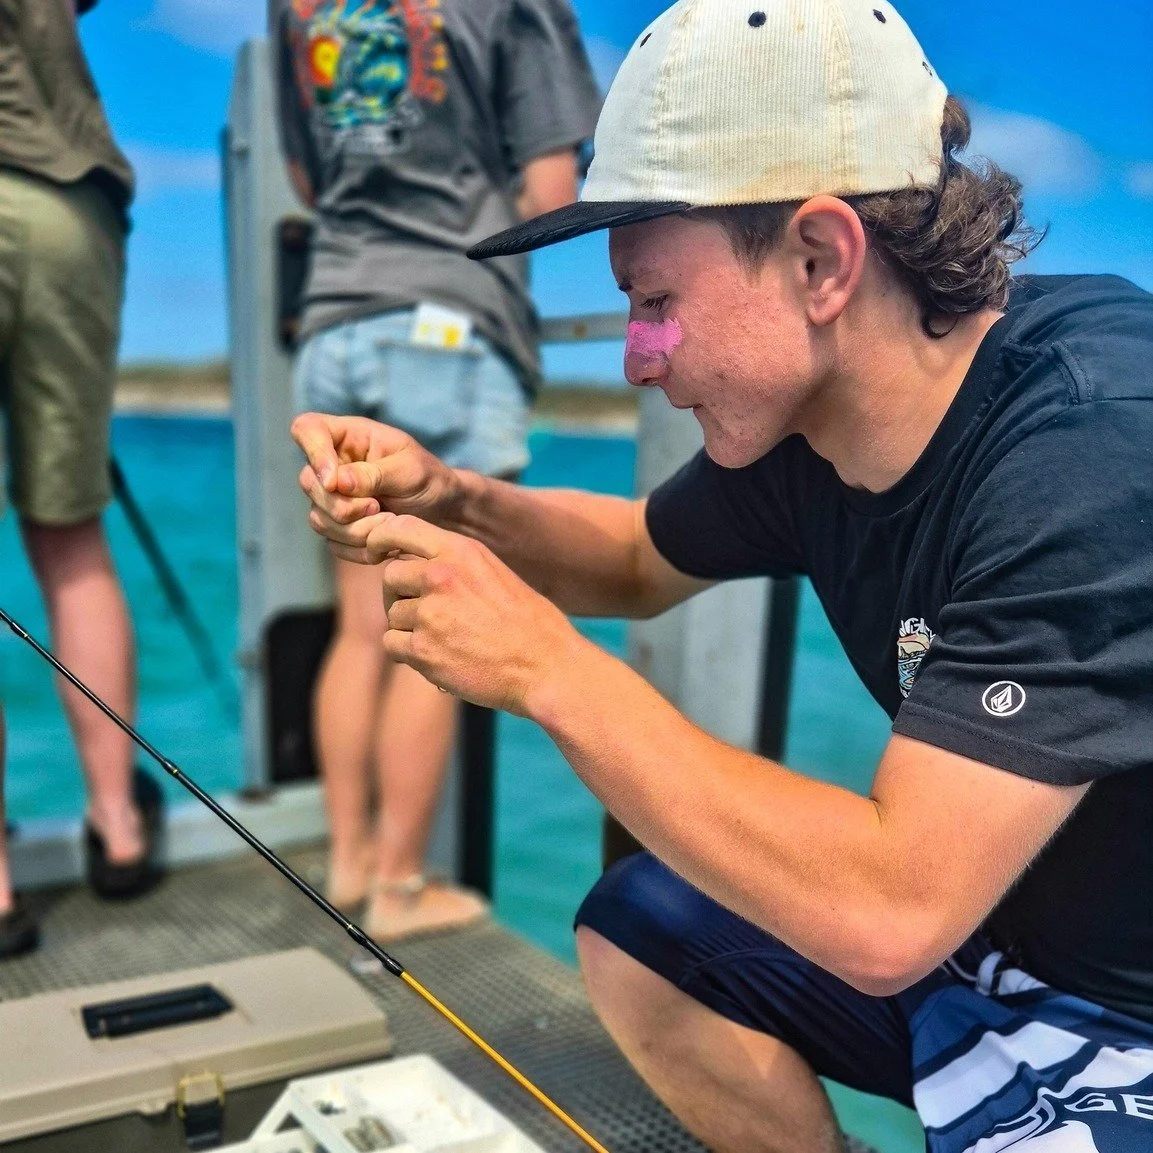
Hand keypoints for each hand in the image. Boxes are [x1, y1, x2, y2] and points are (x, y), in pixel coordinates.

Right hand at [292, 414, 462, 555]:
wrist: (442, 512)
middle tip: (377, 507)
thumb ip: (374, 474)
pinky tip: (384, 543)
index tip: (334, 480)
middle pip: (308, 483)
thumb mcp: (410, 470)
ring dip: (354, 529)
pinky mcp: (337, 527)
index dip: (313, 452)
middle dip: (342, 504)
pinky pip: (333, 542)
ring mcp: (331, 497)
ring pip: (318, 518)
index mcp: (348, 436)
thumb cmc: (428, 478)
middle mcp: (332, 465)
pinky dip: (359, 547)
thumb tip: (336, 481)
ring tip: (389, 522)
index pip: (306, 429)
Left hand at [373, 514, 586, 715]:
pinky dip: (409, 654)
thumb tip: (415, 562)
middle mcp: (441, 576)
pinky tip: (438, 657)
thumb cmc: (528, 623)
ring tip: (445, 639)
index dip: (382, 540)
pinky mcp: (423, 650)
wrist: (546, 667)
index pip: (399, 528)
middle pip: (390, 576)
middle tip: (424, 613)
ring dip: (410, 629)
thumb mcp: (495, 573)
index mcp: (461, 551)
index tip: (379, 553)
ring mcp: (429, 613)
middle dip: (400, 594)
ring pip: (393, 614)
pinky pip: (392, 644)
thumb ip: (455, 563)